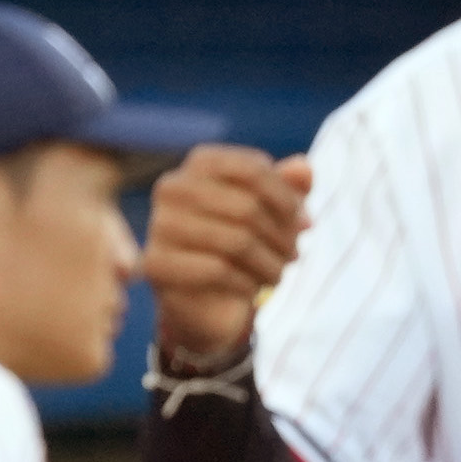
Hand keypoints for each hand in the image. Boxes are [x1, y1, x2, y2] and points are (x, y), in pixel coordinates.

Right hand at [144, 147, 310, 367]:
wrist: (207, 297)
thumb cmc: (244, 244)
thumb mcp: (274, 213)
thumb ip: (291, 187)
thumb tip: (303, 168)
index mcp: (200, 164)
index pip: (253, 170)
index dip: (287, 199)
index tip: (304, 223)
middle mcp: (172, 187)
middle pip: (247, 207)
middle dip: (282, 236)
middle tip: (293, 255)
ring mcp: (159, 225)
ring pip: (236, 242)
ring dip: (270, 264)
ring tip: (279, 275)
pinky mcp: (156, 264)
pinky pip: (216, 271)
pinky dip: (246, 284)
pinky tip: (252, 290)